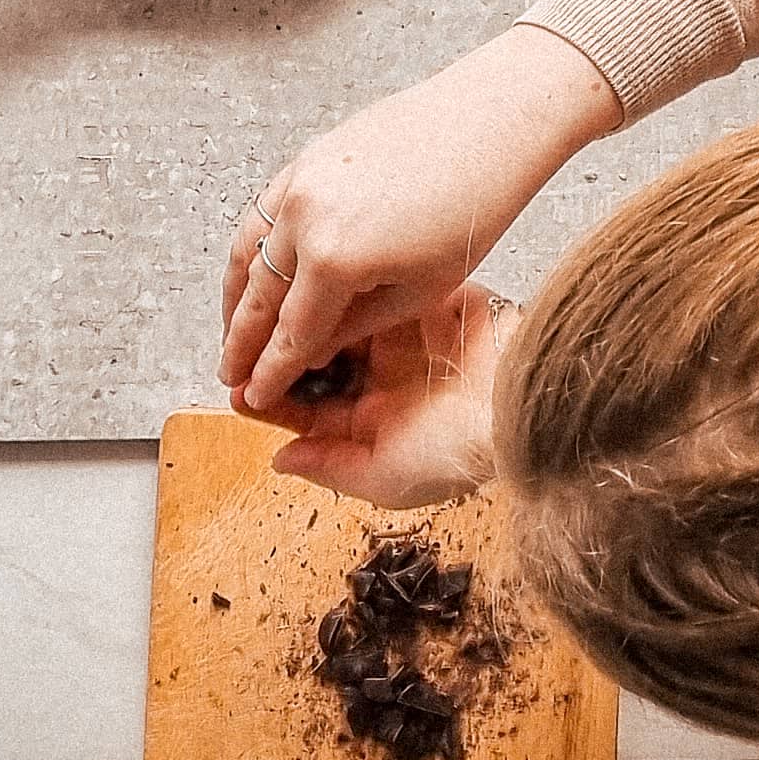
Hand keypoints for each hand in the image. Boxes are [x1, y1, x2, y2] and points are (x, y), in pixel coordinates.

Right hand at [219, 26, 619, 418]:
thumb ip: (355, 325)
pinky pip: (260, 213)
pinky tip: (252, 271)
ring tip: (231, 331)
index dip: (271, 373)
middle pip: (257, 298)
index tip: (256, 397)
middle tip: (230, 375)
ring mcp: (298, 183)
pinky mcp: (305, 158)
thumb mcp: (421, 288)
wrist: (489, 123)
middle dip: (240, 343)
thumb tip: (312, 350)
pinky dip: (249, 249)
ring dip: (233, 298)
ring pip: (246, 254)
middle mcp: (303, 220)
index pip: (291, 335)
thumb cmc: (473, 205)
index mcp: (335, 261)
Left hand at [266, 289, 515, 506]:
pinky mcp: (430, 304)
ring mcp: (407, 340)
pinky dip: (356, 289)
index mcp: (374, 423)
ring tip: (278, 311)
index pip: (309, 410)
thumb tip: (281, 460)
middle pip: (321, 360)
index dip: (271, 399)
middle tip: (247, 344)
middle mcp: (386, 380)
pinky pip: (382, 292)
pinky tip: (327, 282)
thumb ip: (331, 466)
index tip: (239, 390)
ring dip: (314, 316)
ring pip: (345, 320)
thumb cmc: (461, 453)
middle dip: (284, 353)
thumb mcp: (385, 477)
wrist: (519, 406)